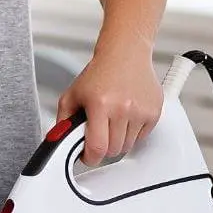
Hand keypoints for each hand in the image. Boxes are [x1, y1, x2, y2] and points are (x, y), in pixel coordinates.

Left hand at [56, 46, 162, 166]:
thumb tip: (59, 142)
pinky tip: (125, 117)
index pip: (97, 148)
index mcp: (100, 104)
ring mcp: (140, 111)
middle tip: (98, 134)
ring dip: (117, 140)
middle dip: (102, 147)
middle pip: (112, 150)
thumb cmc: (99, 73)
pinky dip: (132, 133)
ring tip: (111, 122)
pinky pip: (141, 137)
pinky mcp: (153, 112)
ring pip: (127, 146)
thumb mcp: (72, 94)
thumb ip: (63, 120)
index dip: (90, 158)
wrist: (125, 54)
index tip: (87, 156)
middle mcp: (122, 108)